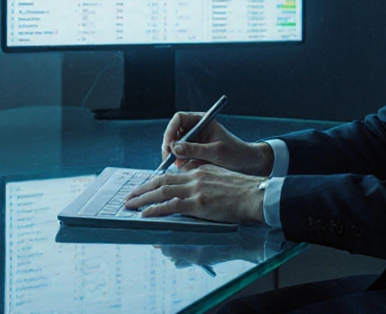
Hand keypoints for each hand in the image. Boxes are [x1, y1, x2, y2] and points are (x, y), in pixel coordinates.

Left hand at [123, 165, 264, 223]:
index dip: (155, 182)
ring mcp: (196, 190)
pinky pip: (171, 206)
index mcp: (200, 171)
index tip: (144, 188)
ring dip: (142, 199)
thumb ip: (205, 181)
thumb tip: (194, 192)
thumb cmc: (243, 191)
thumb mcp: (221, 178)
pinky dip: (155, 210)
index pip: (171, 175)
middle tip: (129, 196)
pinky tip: (145, 214)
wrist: (256, 195)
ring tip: (130, 205)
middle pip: (161, 181)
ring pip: (162, 192)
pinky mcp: (199, 204)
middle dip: (142, 189)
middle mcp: (194, 178)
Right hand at [161, 112, 273, 175]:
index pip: (179, 119)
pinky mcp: (193, 156)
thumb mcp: (216, 151)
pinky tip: (191, 171)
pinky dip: (183, 165)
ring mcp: (193, 143)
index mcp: (201, 121)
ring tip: (185, 167)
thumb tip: (174, 148)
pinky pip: (181, 159)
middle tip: (169, 161)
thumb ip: (195, 149)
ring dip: (176, 158)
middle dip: (170, 147)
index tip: (169, 145)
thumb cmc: (236, 153)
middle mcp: (195, 130)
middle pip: (173, 134)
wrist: (247, 165)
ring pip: (175, 149)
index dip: (171, 130)